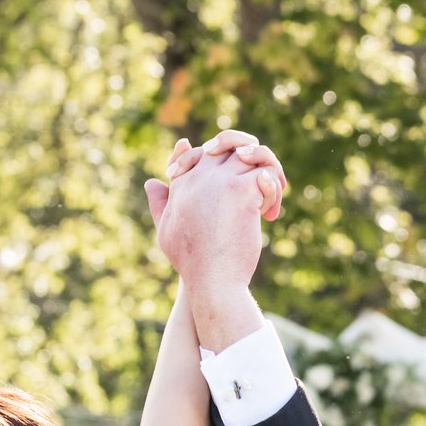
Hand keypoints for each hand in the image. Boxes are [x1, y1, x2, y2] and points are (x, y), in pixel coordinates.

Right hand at [147, 131, 281, 295]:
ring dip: (268, 171)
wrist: (211, 282)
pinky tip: (270, 215)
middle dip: (251, 158)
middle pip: (229, 144)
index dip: (219, 158)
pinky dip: (274, 190)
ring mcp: (220, 181)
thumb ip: (159, 204)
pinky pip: (265, 172)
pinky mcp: (241, 191)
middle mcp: (199, 177)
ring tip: (271, 197)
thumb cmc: (191, 263)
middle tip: (263, 184)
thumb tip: (151, 182)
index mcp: (182, 184)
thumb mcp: (166, 231)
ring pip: (253, 153)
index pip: (199, 152)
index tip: (235, 183)